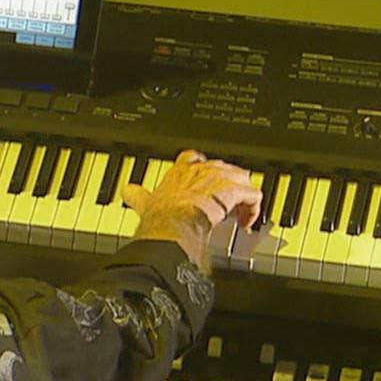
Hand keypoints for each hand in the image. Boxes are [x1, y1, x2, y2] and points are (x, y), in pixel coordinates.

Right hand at [121, 149, 261, 266]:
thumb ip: (137, 195)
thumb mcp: (145, 202)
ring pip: (242, 178)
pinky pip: (253, 195)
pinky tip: (247, 221)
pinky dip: (253, 208)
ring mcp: (220, 179)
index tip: (205, 182)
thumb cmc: (160, 215)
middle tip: (224, 203)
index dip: (203, 169)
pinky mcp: (234, 191)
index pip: (194, 158)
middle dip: (227, 184)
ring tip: (239, 212)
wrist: (172, 223)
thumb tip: (127, 191)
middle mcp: (203, 170)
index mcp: (181, 170)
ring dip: (242, 195)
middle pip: (223, 168)